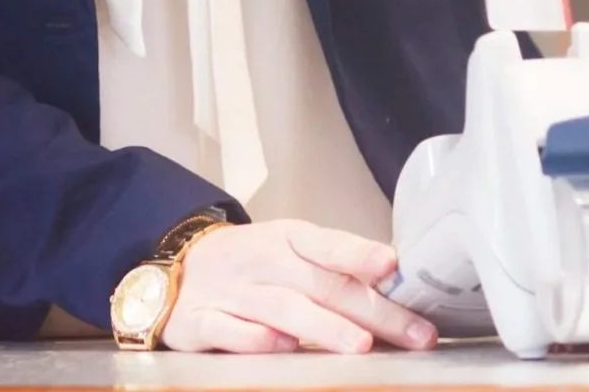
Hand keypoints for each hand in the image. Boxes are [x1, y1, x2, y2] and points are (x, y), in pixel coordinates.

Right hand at [159, 220, 436, 354]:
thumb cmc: (252, 266)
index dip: (360, 254)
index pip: (329, 244)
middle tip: (412, 333)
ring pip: (281, 307)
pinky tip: (286, 349)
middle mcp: (262, 261)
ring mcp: (230, 291)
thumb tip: (396, 290)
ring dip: (323, 326)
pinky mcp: (200, 322)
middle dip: (371, 311)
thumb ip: (335, 271)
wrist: (176, 270)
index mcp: (289, 239)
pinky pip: (229, 331)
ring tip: (360, 345)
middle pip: (321, 284)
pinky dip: (257, 339)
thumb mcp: (290, 253)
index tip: (393, 265)